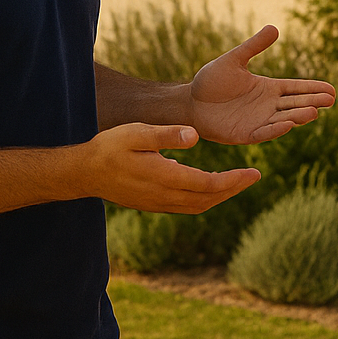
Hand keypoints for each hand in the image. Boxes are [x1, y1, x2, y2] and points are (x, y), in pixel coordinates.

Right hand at [81, 123, 260, 212]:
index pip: (207, 185)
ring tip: (239, 182)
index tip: (254, 173)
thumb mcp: (137, 132)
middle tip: (255, 177)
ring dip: (220, 196)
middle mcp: (163, 196)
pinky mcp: (152, 204)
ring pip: (197, 206)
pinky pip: (185, 206)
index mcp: (163, 177)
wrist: (82, 173)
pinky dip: (204, 199)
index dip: (233, 181)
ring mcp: (157, 203)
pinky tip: (211, 186)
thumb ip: (166, 134)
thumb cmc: (110, 147)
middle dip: (233, 188)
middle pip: (207, 199)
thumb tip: (194, 136)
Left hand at [188, 25, 335, 143]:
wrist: (190, 102)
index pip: (296, 88)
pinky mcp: (245, 135)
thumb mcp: (234, 59)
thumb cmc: (211, 80)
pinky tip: (287, 124)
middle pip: (295, 104)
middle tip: (330, 100)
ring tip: (313, 112)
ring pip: (284, 119)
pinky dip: (276, 130)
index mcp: (268, 88)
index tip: (332, 90)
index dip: (313, 89)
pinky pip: (264, 133)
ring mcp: (258, 121)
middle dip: (312, 102)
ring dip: (298, 116)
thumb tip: (274, 27)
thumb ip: (254, 46)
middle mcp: (268, 106)